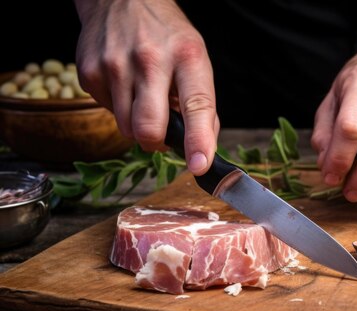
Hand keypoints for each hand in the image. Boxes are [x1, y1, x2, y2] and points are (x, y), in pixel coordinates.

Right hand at [73, 0, 218, 174]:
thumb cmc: (167, 36)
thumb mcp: (196, 61)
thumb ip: (202, 106)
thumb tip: (202, 150)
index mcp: (187, 57)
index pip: (196, 106)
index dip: (198, 140)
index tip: (199, 165)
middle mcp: (150, 60)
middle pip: (149, 129)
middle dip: (157, 143)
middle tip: (163, 133)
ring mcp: (115, 65)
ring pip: (127, 129)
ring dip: (138, 125)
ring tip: (144, 97)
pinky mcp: (89, 71)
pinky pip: (108, 113)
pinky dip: (120, 108)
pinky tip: (125, 84)